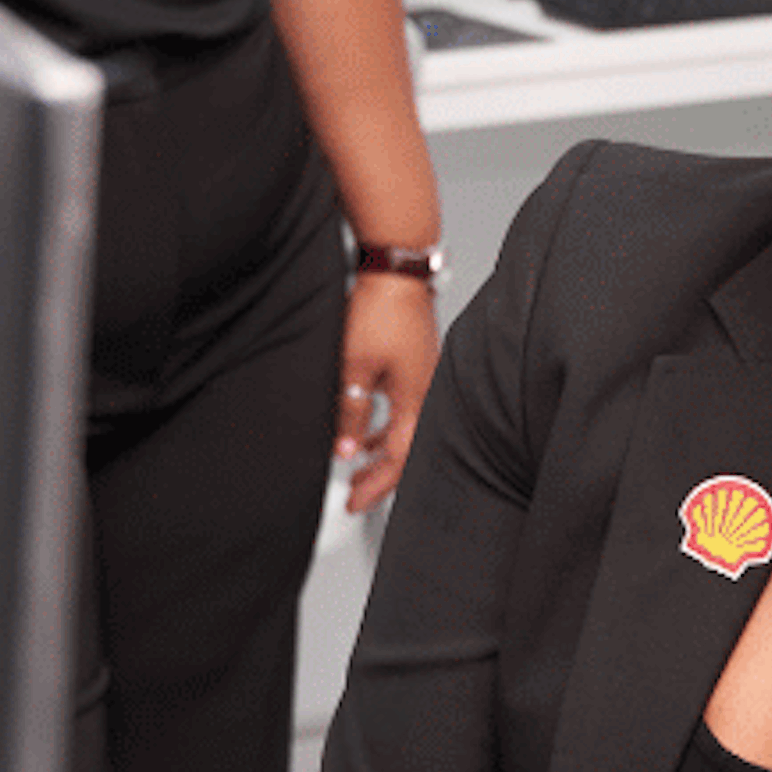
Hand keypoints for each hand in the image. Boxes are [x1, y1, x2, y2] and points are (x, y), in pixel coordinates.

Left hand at [334, 275, 438, 512]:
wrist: (396, 270)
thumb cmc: (381, 310)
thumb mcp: (353, 368)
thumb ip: (350, 412)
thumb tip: (345, 448)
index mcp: (416, 398)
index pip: (399, 459)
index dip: (376, 485)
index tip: (356, 502)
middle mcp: (426, 390)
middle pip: (406, 448)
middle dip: (381, 474)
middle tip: (357, 492)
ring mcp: (424, 375)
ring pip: (404, 427)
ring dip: (381, 448)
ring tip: (358, 460)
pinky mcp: (417, 361)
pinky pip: (403, 406)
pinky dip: (385, 422)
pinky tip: (368, 420)